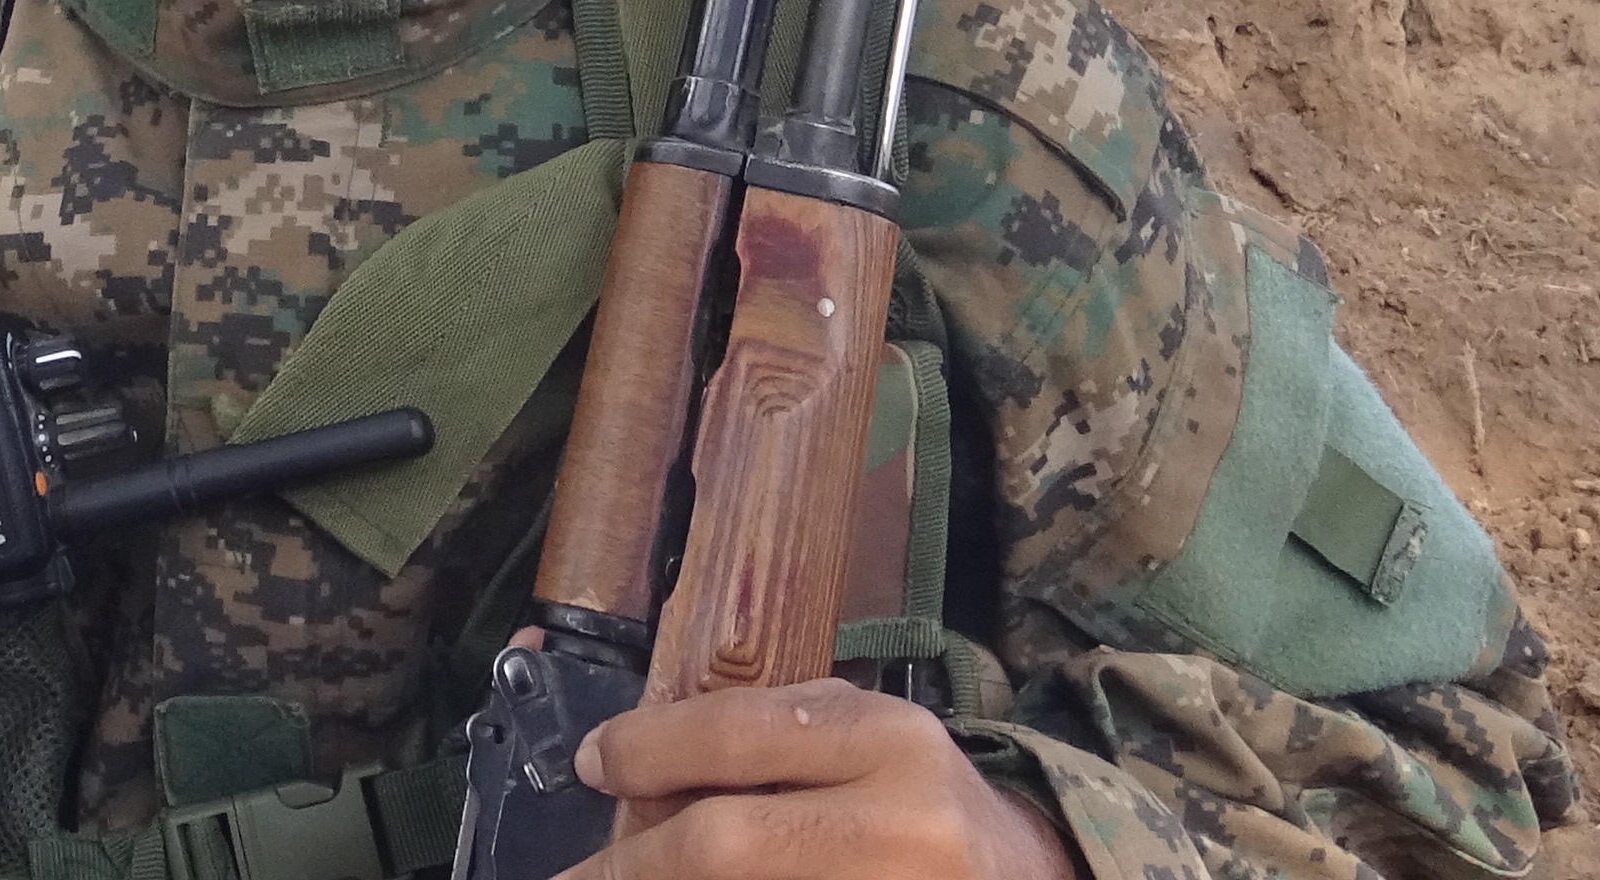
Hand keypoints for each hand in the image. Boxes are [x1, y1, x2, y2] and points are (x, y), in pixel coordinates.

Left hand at [562, 678, 1079, 879]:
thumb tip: (634, 765)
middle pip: (723, 843)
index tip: (591, 765)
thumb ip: (770, 737)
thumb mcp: (866, 739)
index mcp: (891, 741)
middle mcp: (901, 825)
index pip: (740, 734)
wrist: (1023, 877)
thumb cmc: (923, 803)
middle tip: (576, 879)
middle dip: (631, 864)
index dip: (646, 750)